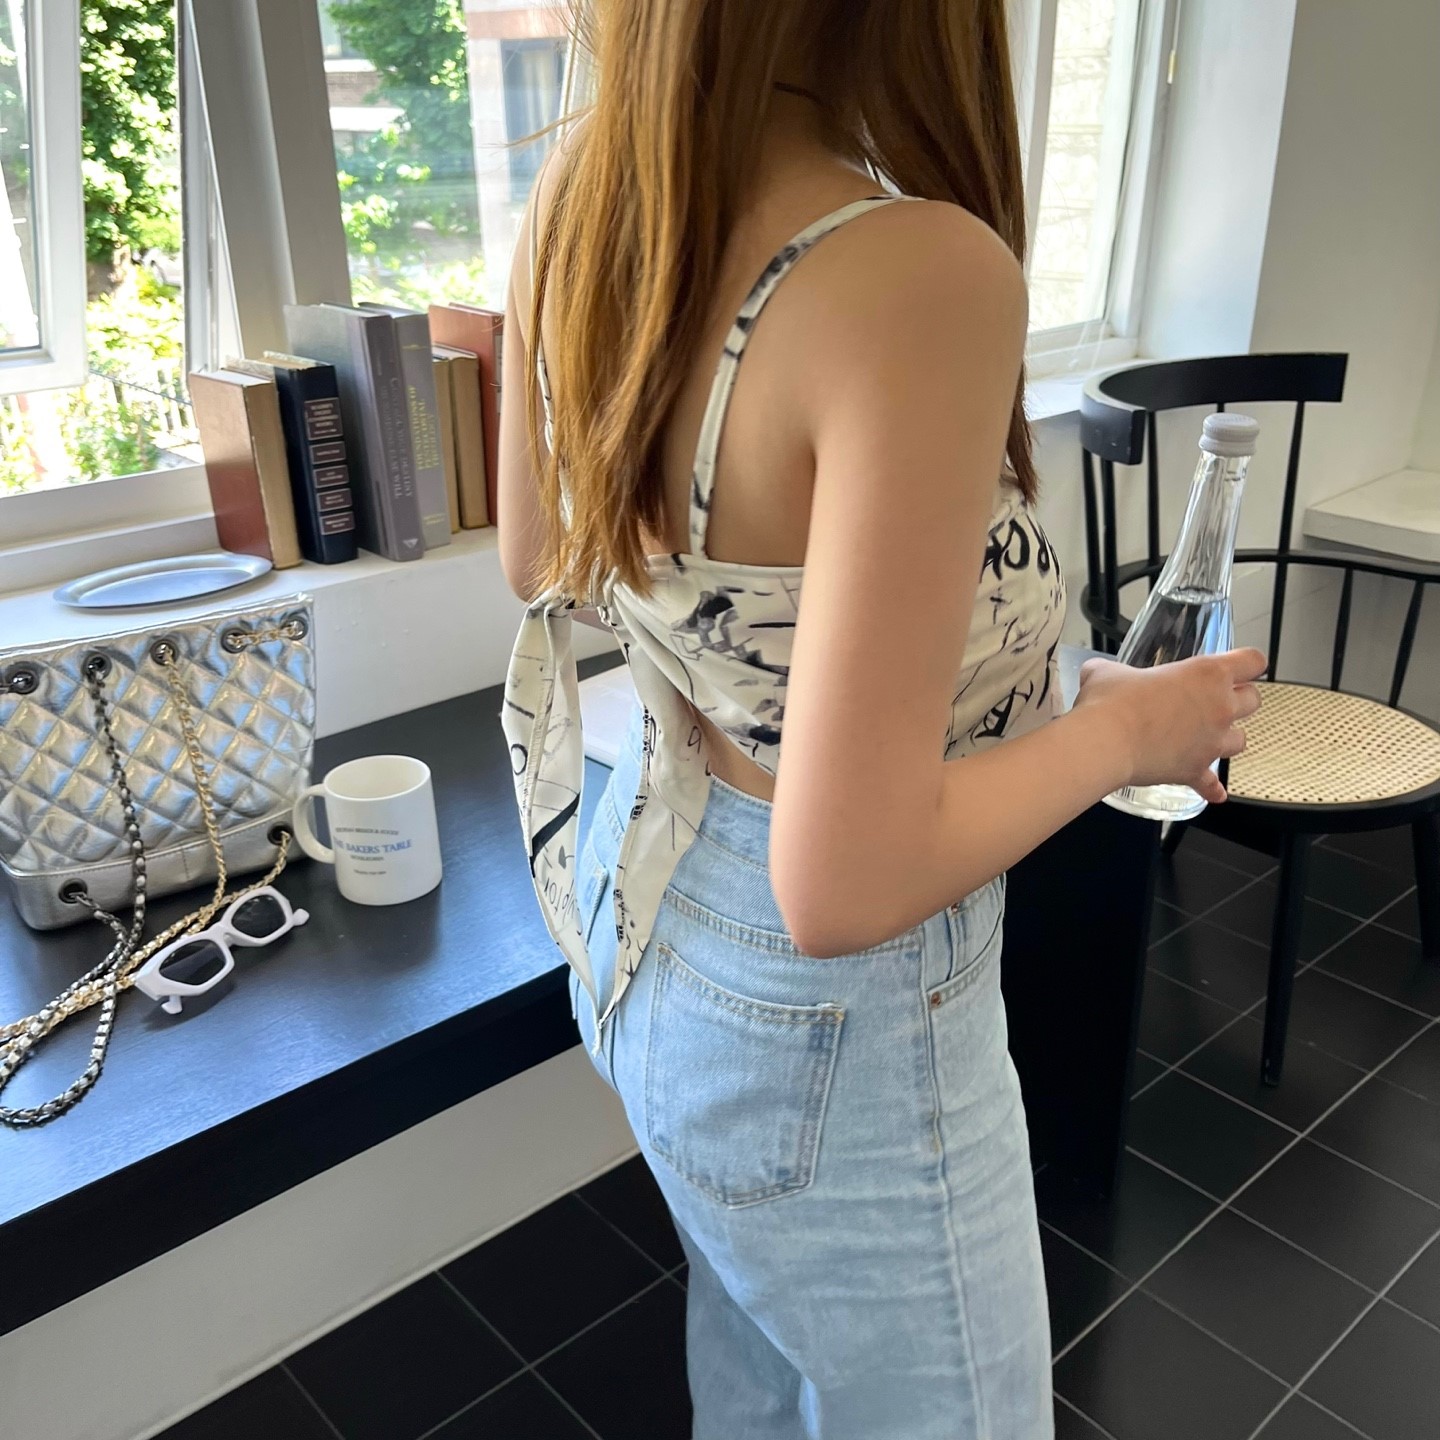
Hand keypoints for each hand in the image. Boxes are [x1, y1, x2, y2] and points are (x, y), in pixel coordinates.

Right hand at [1075, 648, 1266, 804]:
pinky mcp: (1195, 771)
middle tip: (1216, 700)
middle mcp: (1219, 707)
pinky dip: (1211, 787)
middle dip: (1239, 699)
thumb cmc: (1112, 702)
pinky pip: (1211, 783)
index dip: (1247, 662)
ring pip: (1241, 741)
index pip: (1252, 661)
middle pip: (1254, 700)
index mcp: (1207, 674)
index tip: (1239, 666)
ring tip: (1208, 737)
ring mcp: (1211, 742)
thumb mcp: (1108, 671)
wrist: (1105, 741)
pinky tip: (1213, 792)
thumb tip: (1100, 673)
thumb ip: (1113, 670)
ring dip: (1228, 738)